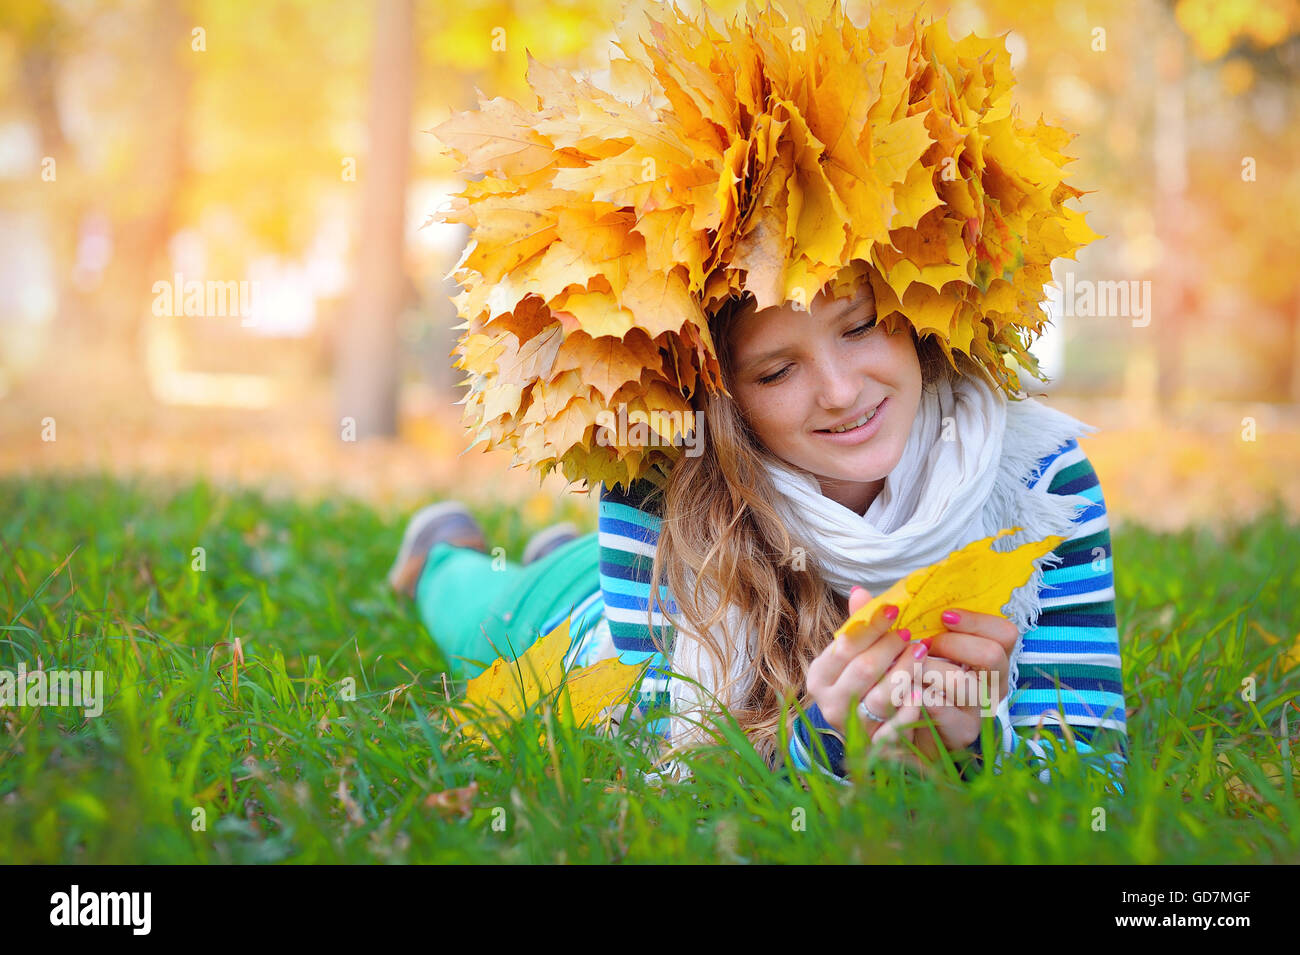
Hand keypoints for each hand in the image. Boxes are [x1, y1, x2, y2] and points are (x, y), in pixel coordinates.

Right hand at [805, 587, 927, 766]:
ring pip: (881, 698)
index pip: (845, 646)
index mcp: (820, 677)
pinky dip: (909, 711)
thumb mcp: (851, 657)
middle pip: (863, 670)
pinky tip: (923, 693)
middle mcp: (830, 704)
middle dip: (890, 647)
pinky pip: (894, 730)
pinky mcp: (875, 747)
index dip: (871, 625)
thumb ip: (857, 627)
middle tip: (911, 633)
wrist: (859, 736)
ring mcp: (852, 727)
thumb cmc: (859, 685)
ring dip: (905, 672)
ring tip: (922, 653)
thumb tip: (861, 591)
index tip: (894, 609)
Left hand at [911, 607, 1018, 759]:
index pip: (1006, 633)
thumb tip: (862, 593)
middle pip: (992, 654)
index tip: (944, 616)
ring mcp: (981, 709)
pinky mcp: (963, 732)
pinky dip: (923, 697)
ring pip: (964, 682)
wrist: (912, 731)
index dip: (976, 620)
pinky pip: (945, 711)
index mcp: (992, 659)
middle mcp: (994, 684)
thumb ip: (911, 624)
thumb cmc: (919, 681)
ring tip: (910, 669)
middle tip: (923, 647)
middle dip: (951, 644)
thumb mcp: (922, 650)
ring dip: (931, 670)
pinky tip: (909, 691)